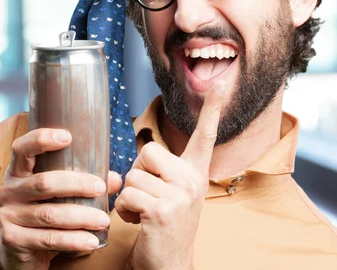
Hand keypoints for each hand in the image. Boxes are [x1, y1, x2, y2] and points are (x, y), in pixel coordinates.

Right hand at [0, 128, 122, 269]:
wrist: (19, 254)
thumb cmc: (44, 214)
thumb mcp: (59, 196)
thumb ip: (85, 185)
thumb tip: (114, 179)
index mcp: (18, 173)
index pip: (22, 148)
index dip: (41, 139)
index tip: (68, 137)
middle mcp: (8, 191)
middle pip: (43, 182)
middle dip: (77, 184)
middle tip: (101, 187)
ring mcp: (7, 216)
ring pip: (49, 214)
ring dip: (81, 216)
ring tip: (104, 220)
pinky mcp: (12, 239)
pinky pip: (49, 238)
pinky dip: (74, 240)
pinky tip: (92, 241)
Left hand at [114, 82, 224, 269]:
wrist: (170, 266)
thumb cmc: (163, 228)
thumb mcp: (167, 196)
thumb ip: (152, 175)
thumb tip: (117, 174)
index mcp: (195, 173)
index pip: (205, 136)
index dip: (212, 110)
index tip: (219, 85)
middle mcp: (193, 180)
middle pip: (148, 151)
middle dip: (137, 174)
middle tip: (147, 197)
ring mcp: (181, 195)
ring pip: (132, 175)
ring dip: (129, 197)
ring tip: (143, 213)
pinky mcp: (164, 210)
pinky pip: (127, 195)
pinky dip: (124, 211)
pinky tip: (140, 223)